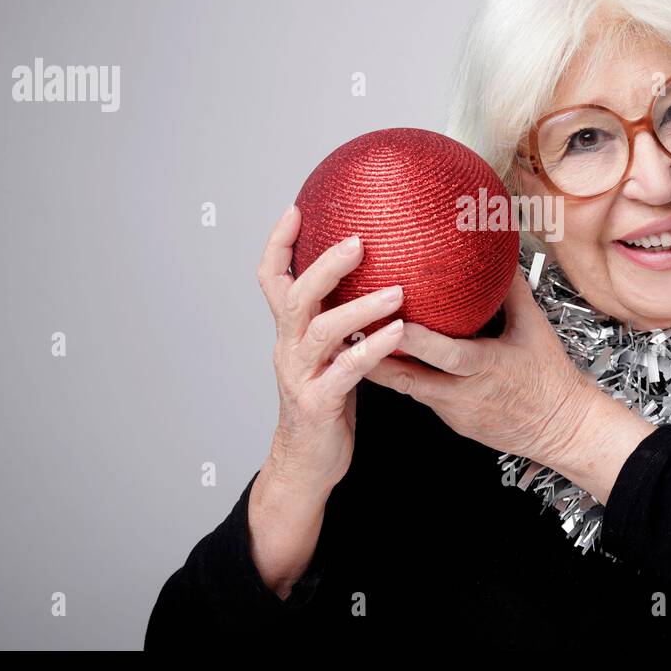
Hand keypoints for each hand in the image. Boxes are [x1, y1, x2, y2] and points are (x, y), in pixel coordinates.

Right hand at [248, 204, 407, 597]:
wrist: (307, 463)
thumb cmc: (326, 400)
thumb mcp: (328, 352)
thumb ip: (341, 317)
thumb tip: (378, 275)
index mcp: (289, 330)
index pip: (270, 277)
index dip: (279, 241)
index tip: (298, 208)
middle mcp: (288, 347)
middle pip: (295, 295)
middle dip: (325, 264)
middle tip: (360, 241)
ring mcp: (300, 375)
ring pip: (320, 330)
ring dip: (359, 306)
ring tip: (397, 292)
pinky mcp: (317, 404)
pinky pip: (345, 372)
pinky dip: (372, 350)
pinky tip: (400, 334)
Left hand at [364, 267, 601, 466]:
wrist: (561, 430)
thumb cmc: (550, 380)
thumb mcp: (535, 330)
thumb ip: (512, 293)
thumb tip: (496, 258)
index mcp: (488, 368)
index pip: (448, 356)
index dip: (417, 341)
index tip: (392, 320)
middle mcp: (466, 393)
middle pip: (410, 379)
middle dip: (374, 357)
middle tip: (347, 331)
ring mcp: (455, 411)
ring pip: (408, 389)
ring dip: (379, 367)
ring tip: (349, 343)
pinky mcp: (451, 421)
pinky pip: (421, 396)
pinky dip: (401, 378)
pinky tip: (381, 361)